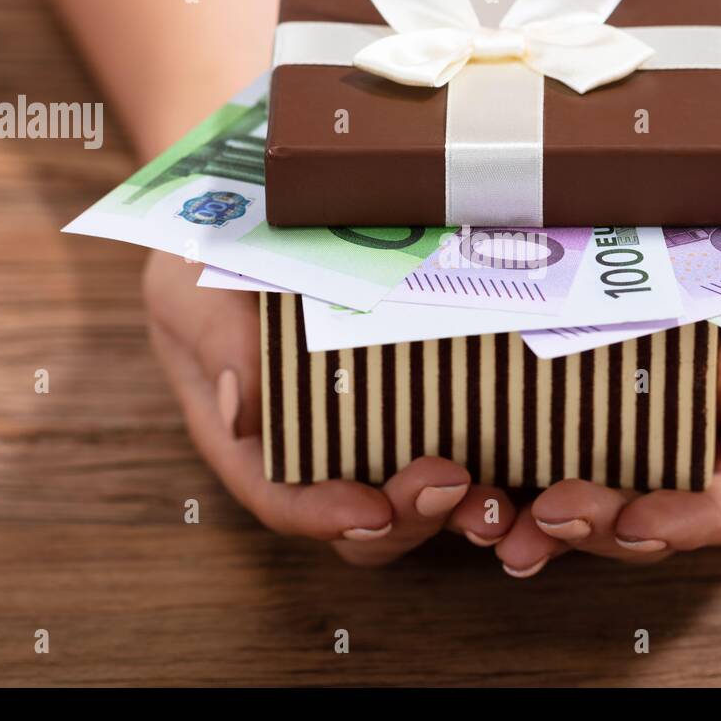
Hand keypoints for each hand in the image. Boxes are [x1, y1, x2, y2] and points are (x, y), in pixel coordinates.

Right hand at [142, 251, 516, 564]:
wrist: (261, 203)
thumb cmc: (210, 249)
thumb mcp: (192, 282)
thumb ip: (214, 339)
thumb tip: (239, 412)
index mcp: (249, 432)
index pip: (280, 495)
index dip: (323, 515)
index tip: (369, 511)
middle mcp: (314, 444)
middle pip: (360, 518)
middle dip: (408, 517)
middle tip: (453, 483)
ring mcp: (372, 426)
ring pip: (416, 499)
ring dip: (458, 510)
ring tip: (498, 497)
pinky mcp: (423, 395)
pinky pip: (457, 443)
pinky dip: (491, 463)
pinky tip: (528, 456)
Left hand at [493, 280, 720, 575]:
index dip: (683, 524)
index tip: (636, 523)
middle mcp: (698, 451)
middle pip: (649, 517)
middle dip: (595, 527)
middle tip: (548, 515)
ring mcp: (640, 434)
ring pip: (591, 499)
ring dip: (538, 519)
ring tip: (489, 522)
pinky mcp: (588, 405)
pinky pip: (550, 451)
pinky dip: (510, 473)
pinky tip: (471, 478)